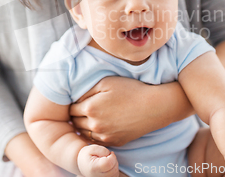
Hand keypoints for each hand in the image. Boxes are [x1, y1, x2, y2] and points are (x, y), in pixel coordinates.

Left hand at [70, 77, 191, 146]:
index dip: (74, 104)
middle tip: (80, 110)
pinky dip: (94, 134)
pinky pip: (97, 141)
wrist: (153, 106)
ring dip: (83, 126)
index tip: (77, 101)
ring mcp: (105, 136)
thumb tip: (74, 98)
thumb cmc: (130, 90)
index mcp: (90, 108)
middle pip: (76, 122)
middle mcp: (95, 125)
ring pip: (84, 133)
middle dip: (76, 116)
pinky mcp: (114, 142)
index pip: (72, 109)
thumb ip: (87, 90)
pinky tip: (99, 126)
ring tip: (88, 118)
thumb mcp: (106, 82)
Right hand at [77, 145, 118, 176]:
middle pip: (114, 169)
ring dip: (115, 165)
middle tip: (108, 156)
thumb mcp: (92, 148)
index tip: (109, 153)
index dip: (112, 156)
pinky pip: (115, 176)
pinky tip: (109, 166)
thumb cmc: (87, 155)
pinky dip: (114, 170)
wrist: (82, 164)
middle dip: (114, 160)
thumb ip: (102, 150)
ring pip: (116, 174)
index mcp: (93, 168)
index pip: (109, 163)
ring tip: (108, 161)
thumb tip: (110, 155)